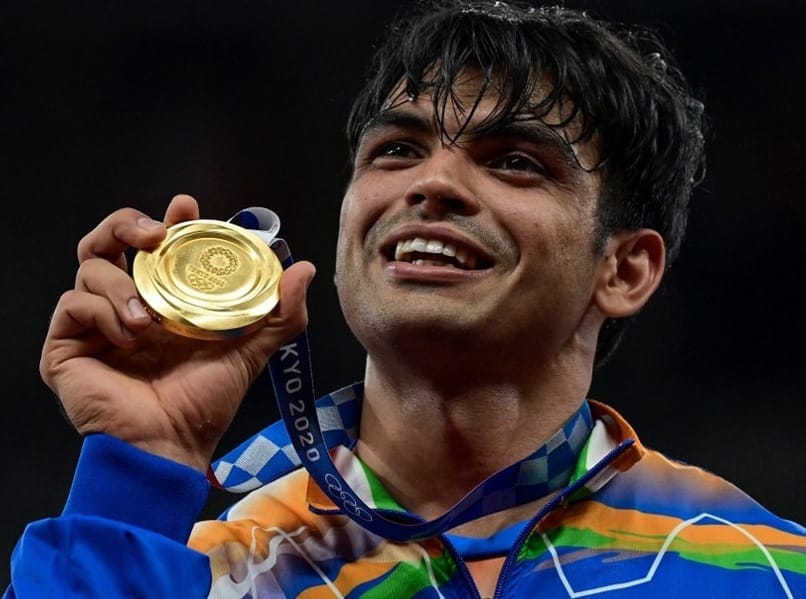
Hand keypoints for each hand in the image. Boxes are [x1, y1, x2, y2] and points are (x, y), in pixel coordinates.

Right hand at [40, 194, 315, 471]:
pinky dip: (103, 313)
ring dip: (122, 284)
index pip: (154, 247)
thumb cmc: (206, 401)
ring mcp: (94, 324)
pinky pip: (73, 304)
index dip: (166, 220)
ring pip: (89, 267)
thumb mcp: (250, 350)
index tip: (186, 206)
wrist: (172, 444)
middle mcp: (125, 305)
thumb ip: (279, 312)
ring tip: (149, 319)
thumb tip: (304, 267)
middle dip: (127, 224)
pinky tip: (130, 337)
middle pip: (107, 241)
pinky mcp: (66, 345)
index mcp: (161, 301)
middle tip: (155, 234)